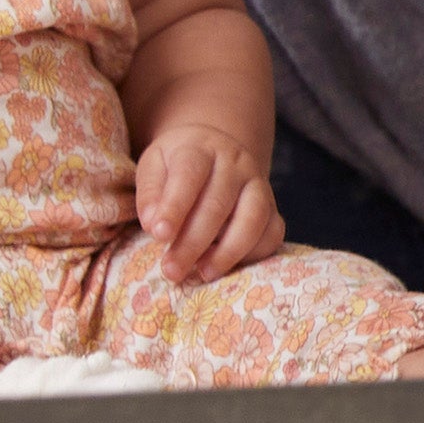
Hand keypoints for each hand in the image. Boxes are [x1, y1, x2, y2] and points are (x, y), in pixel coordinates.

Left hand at [137, 125, 280, 287]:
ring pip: (253, 219)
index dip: (174, 207)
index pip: (189, 174)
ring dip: (227, 252)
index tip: (158, 235)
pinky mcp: (272, 207)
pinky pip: (273, 233)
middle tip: (171, 270)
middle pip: (219, 204)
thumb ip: (150, 193)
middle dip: (193, 242)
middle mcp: (236, 163)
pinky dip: (253, 254)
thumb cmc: (176, 165)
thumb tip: (153, 225)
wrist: (213, 153)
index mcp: (201, 149)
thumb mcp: (154, 166)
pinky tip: (226, 266)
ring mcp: (259, 185)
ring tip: (203, 274)